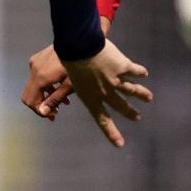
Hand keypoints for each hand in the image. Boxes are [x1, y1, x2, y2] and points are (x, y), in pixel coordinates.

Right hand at [21, 16, 113, 119]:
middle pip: (29, 95)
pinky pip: (37, 76)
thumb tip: (43, 112)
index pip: (31, 101)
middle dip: (40, 105)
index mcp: (40, 78)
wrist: (78, 41)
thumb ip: (55, 99)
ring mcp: (34, 63)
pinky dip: (45, 86)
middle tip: (54, 112)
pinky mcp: (38, 58)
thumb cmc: (78, 65)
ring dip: (45, 96)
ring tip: (61, 103)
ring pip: (34, 86)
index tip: (52, 116)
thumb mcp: (69, 85)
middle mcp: (33, 70)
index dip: (40, 111)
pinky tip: (58, 89)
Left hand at [24, 39, 150, 147]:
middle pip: (121, 105)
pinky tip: (144, 74)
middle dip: (130, 112)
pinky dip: (140, 72)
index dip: (111, 132)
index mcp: (91, 98)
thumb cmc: (67, 64)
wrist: (80, 46)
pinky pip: (134, 71)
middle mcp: (106, 92)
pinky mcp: (123, 66)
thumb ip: (56, 98)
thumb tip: (42, 112)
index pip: (102, 120)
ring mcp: (116, 80)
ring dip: (141, 94)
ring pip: (132, 90)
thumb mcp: (63, 84)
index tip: (120, 144)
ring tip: (149, 98)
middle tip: (137, 117)